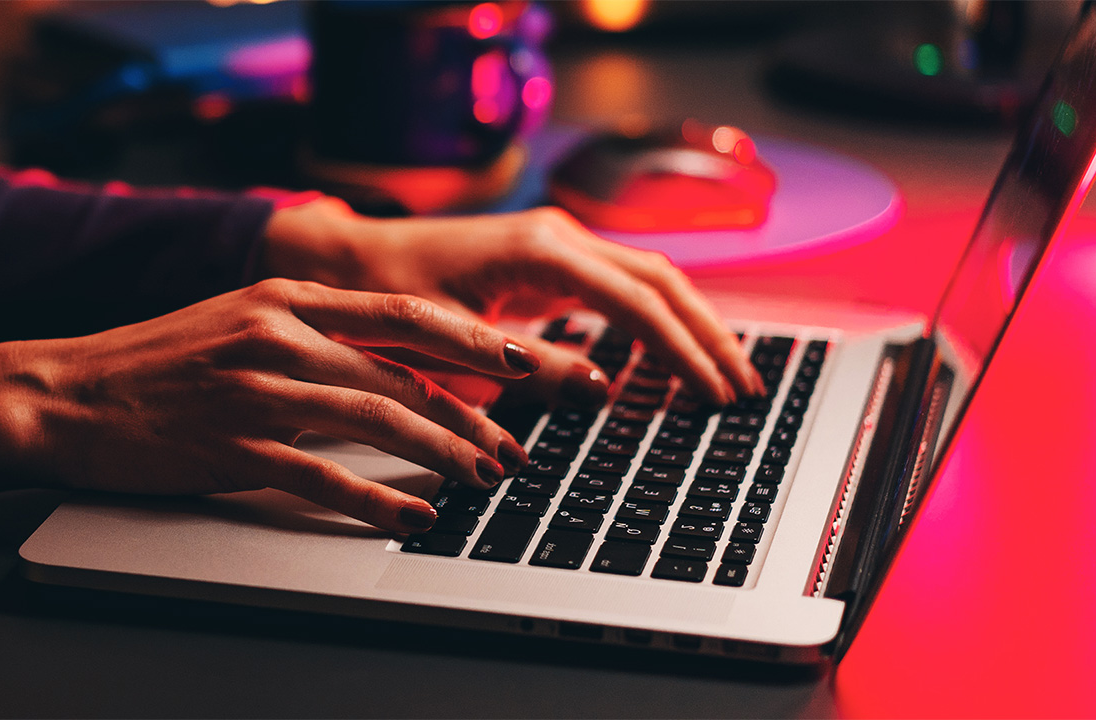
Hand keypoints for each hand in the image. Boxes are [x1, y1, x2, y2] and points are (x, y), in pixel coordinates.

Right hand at [0, 279, 536, 532]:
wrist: (64, 392)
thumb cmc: (159, 359)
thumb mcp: (243, 319)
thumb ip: (318, 329)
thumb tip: (396, 357)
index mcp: (288, 299)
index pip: (406, 313)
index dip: (474, 341)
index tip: (524, 361)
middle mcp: (281, 336)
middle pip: (405, 375)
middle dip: (474, 414)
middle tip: (515, 446)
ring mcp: (257, 391)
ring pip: (379, 422)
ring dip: (444, 454)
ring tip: (485, 478)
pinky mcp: (233, 446)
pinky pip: (324, 477)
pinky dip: (378, 501)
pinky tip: (414, 517)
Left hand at [263, 198, 764, 405]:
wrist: (351, 263)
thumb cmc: (392, 297)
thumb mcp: (460, 342)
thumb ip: (533, 365)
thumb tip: (605, 389)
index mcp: (543, 249)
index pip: (637, 300)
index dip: (682, 348)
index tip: (713, 390)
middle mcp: (559, 236)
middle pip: (660, 280)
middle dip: (706, 333)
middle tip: (743, 385)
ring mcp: (558, 242)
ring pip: (648, 278)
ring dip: (689, 323)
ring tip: (725, 372)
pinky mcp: (550, 258)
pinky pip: (619, 285)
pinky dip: (654, 317)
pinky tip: (671, 352)